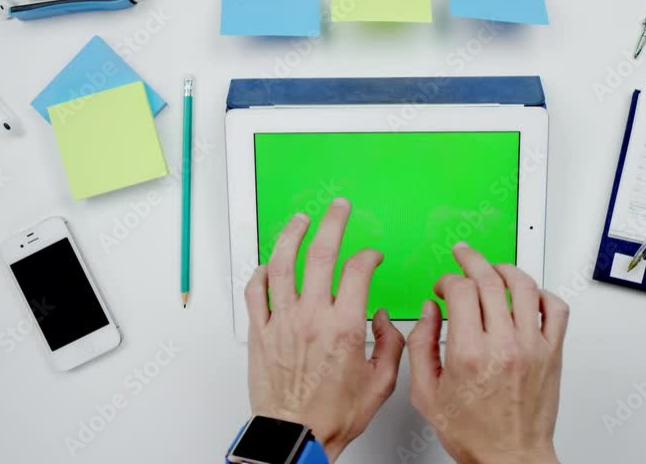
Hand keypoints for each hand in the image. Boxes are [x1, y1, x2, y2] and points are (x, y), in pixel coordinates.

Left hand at [244, 198, 405, 461]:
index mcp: (344, 327)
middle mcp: (312, 317)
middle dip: (333, 223)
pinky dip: (261, 272)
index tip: (373, 256)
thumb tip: (383, 320)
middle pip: (320, 254)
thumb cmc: (332, 416)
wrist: (295, 436)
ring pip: (283, 264)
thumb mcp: (381, 384)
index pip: (358, 271)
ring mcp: (282, 322)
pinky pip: (255, 292)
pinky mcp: (259, 333)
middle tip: (338, 209)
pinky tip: (269, 263)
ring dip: (291, 235)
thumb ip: (390, 345)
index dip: (369, 256)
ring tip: (299, 220)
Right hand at [407, 243, 568, 463]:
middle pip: (490, 280)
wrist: (509, 458)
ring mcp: (531, 346)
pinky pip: (556, 309)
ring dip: (505, 269)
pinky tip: (528, 295)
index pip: (460, 291)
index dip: (447, 280)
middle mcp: (503, 345)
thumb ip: (421, 346)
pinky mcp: (551, 353)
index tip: (443, 287)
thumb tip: (429, 311)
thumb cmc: (473, 433)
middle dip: (471, 260)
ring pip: (524, 286)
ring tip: (494, 268)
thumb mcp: (427, 393)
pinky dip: (543, 293)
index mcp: (469, 353)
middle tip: (463, 255)